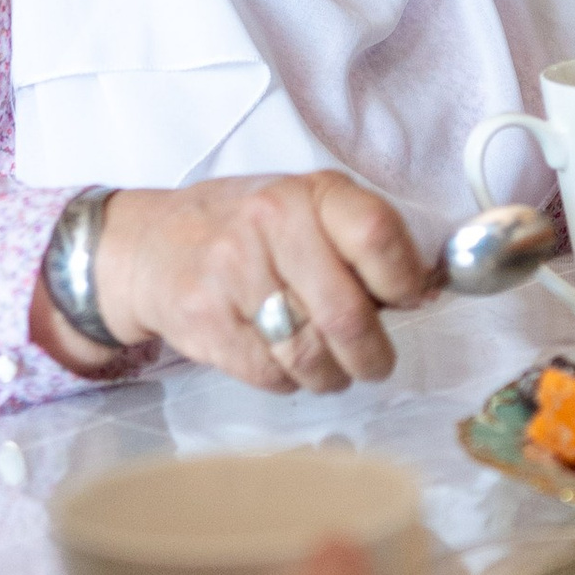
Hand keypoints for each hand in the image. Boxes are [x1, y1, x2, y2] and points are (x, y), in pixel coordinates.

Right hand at [89, 172, 435, 394]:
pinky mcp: (207, 325)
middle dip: (373, 354)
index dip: (405, 281)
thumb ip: (360, 238)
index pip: (377, 236)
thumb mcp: (302, 206)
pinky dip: (291, 380)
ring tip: (331, 366)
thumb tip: (426, 291)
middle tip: (375, 361)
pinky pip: (273, 375)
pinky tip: (284, 360)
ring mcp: (233, 277)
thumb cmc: (243, 228)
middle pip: (347, 316)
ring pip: (311, 357)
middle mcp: (268, 227)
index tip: (410, 300)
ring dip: (334, 375)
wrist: (149, 246)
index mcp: (306, 194)